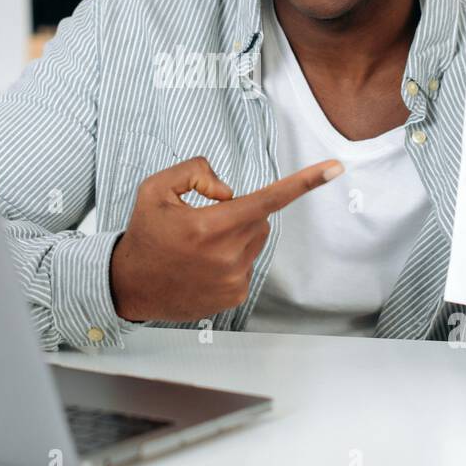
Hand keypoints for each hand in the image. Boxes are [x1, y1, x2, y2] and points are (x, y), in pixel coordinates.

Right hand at [110, 155, 342, 321]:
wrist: (130, 285)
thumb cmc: (145, 234)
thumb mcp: (156, 188)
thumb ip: (196, 172)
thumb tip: (229, 191)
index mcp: (210, 225)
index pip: (267, 199)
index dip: (305, 182)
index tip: (335, 168)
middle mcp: (227, 254)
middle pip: (259, 219)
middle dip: (240, 213)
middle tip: (203, 222)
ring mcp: (233, 279)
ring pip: (254, 243)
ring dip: (235, 237)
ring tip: (198, 247)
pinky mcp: (234, 296)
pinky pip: (246, 266)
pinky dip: (230, 260)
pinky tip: (201, 266)